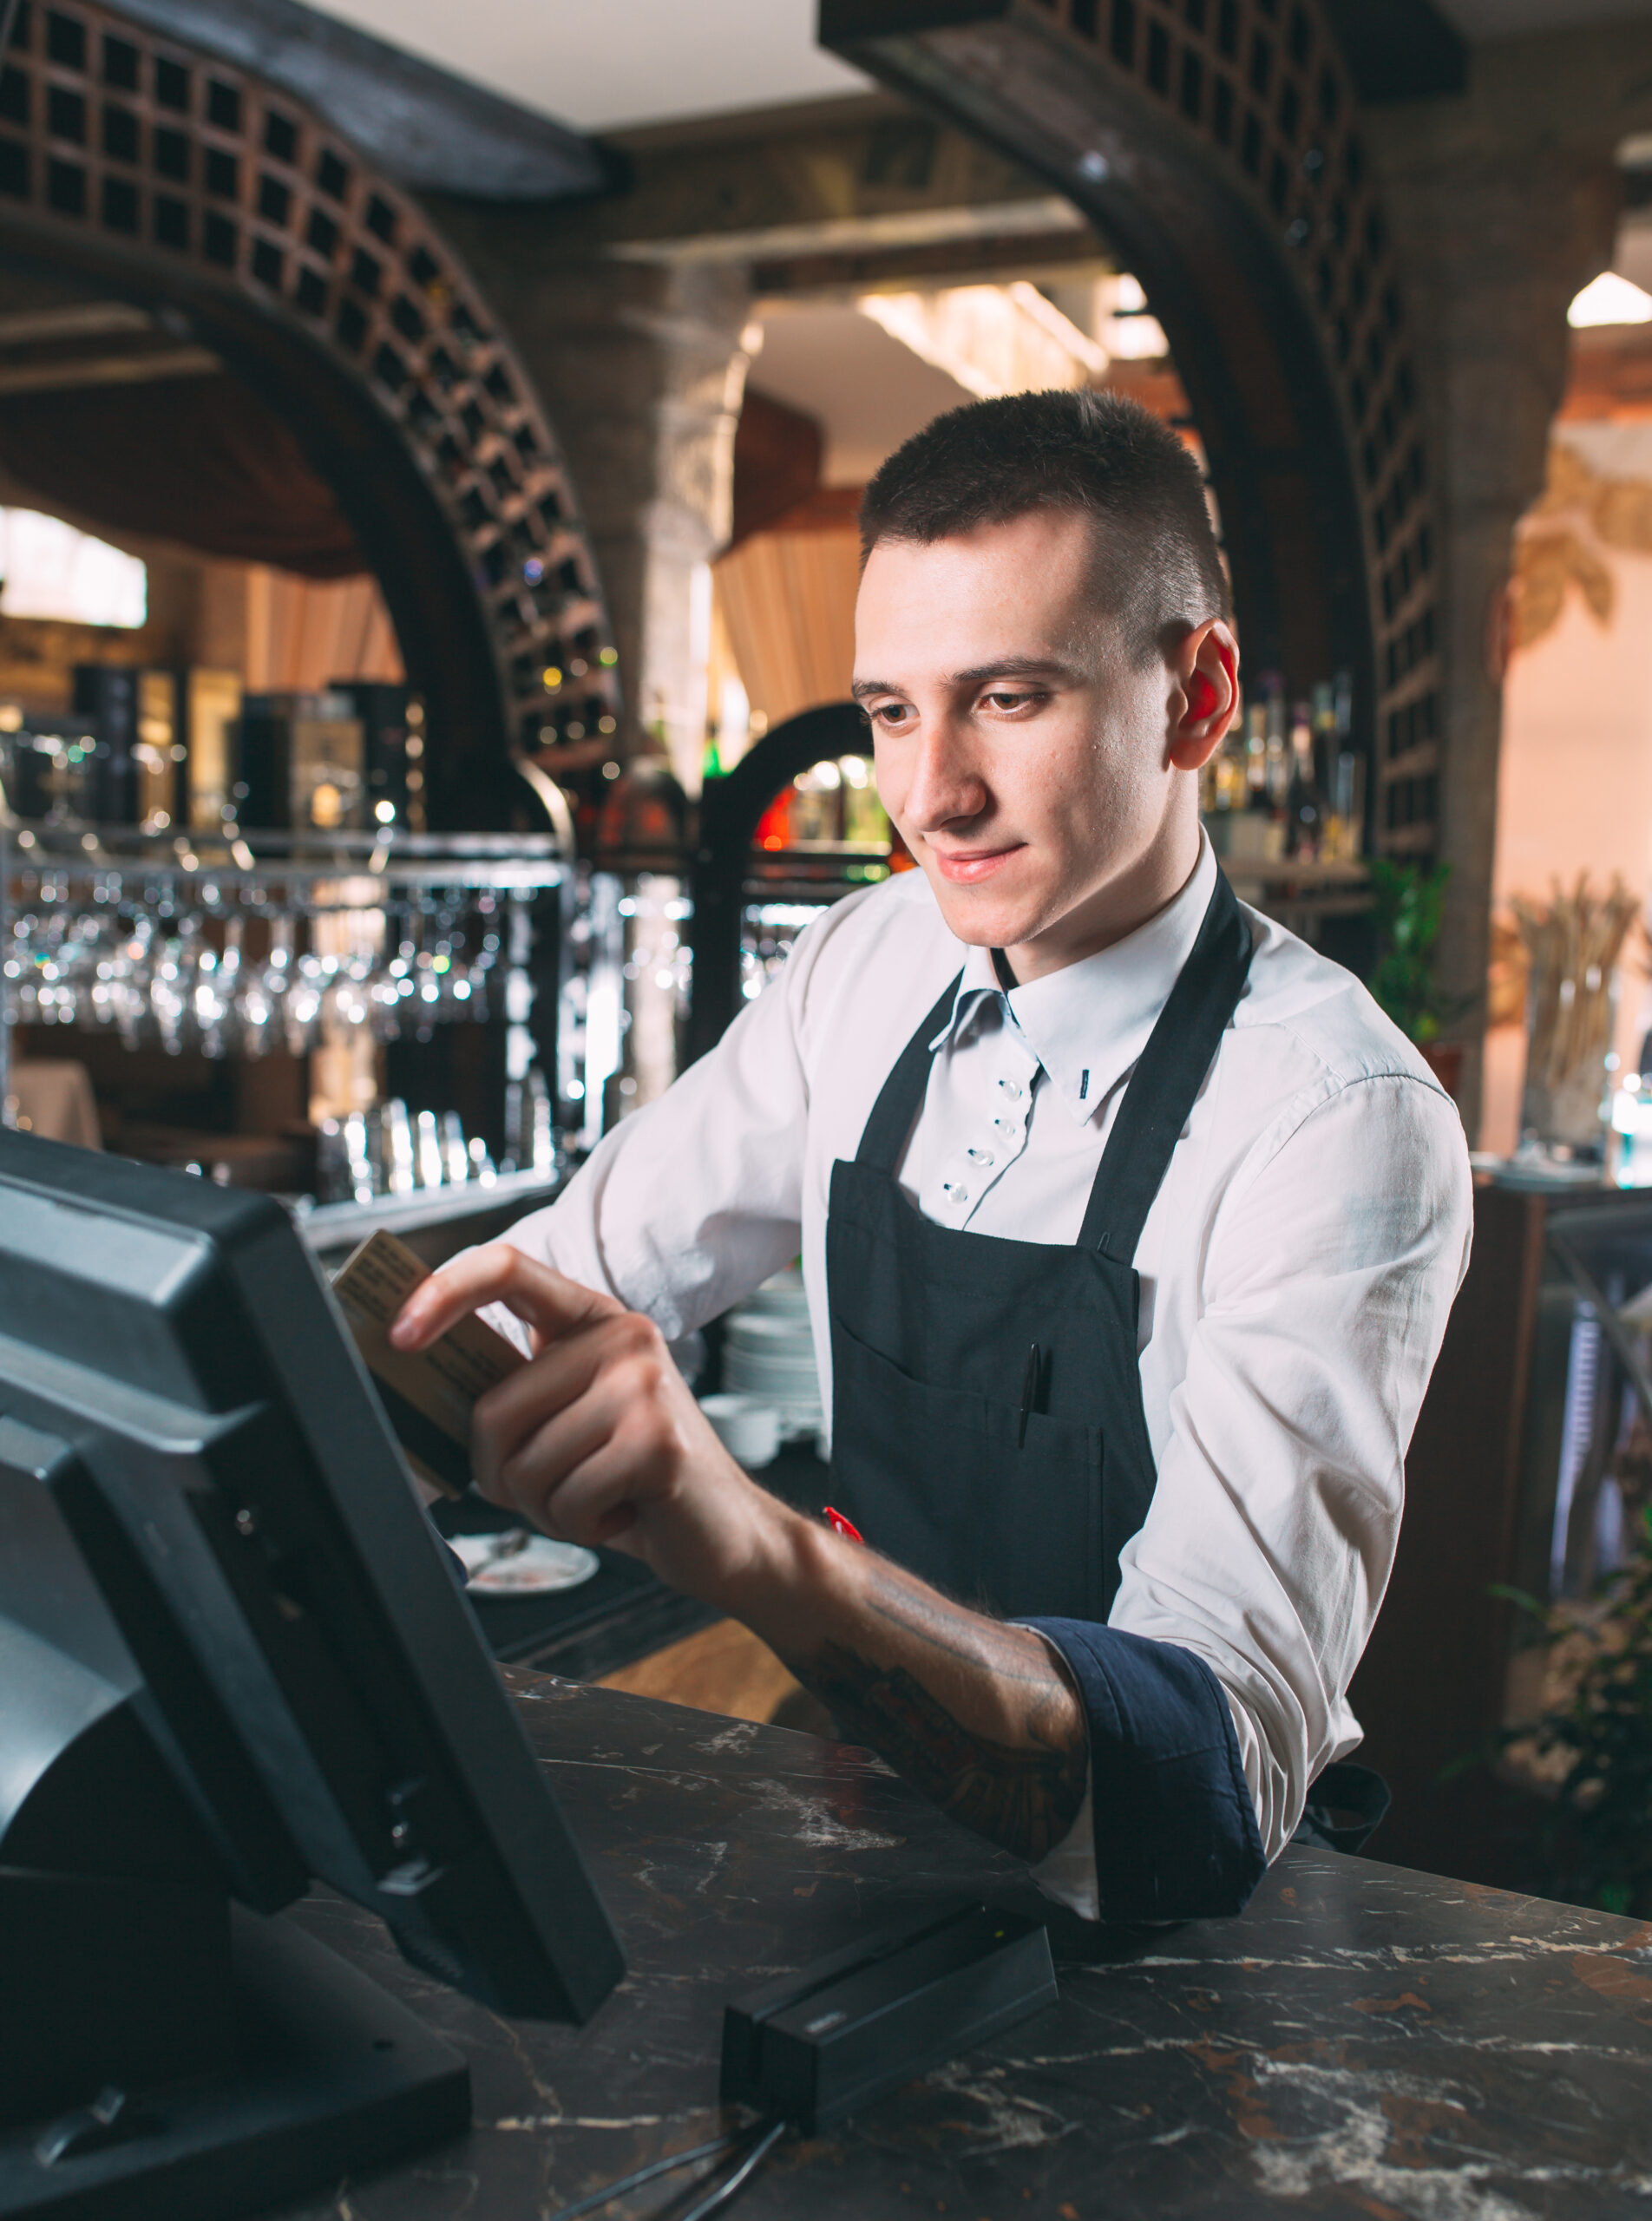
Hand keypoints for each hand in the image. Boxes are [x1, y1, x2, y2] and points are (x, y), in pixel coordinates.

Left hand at [388, 1243, 787, 1606]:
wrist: (721, 1532)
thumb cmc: (630, 1479)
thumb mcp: (568, 1418)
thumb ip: (513, 1393)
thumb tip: (415, 1378)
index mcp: (590, 1319)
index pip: (507, 1268)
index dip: (442, 1292)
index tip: (399, 1335)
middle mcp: (623, 1336)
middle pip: (494, 1408)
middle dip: (501, 1473)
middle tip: (551, 1486)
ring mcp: (644, 1384)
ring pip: (525, 1464)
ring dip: (547, 1507)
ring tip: (598, 1495)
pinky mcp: (657, 1440)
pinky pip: (566, 1499)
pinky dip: (581, 1525)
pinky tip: (622, 1512)